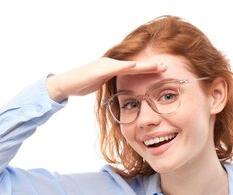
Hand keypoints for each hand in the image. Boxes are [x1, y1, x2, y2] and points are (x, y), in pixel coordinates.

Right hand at [46, 58, 165, 101]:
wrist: (66, 84)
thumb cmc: (82, 85)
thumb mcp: (102, 86)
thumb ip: (112, 86)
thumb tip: (122, 94)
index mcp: (113, 69)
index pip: (134, 70)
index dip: (148, 71)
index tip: (162, 73)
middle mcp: (111, 64)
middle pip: (135, 66)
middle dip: (151, 67)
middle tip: (166, 68)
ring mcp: (106, 65)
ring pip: (129, 65)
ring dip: (144, 65)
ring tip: (158, 67)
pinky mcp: (100, 69)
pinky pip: (116, 67)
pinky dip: (127, 67)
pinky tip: (137, 66)